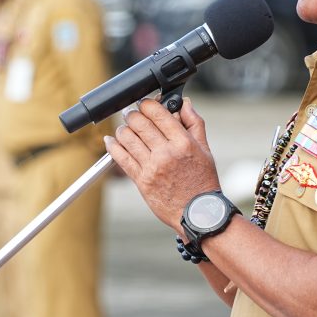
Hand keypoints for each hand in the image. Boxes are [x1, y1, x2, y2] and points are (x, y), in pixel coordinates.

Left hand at [104, 97, 219, 231]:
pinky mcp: (141, 180)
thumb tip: (185, 103)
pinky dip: (113, 146)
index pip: (158, 114)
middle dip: (132, 114)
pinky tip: (111, 140)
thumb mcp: (205, 150)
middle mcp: (166, 153)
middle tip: (131, 114)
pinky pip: (121, 158)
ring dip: (123, 129)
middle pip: (140, 123)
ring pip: (128, 138)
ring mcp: (152, 167)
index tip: (144, 103)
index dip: (147, 104)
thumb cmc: (203, 181)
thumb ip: (195, 123)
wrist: (197, 212)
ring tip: (124, 128)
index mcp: (183, 142)